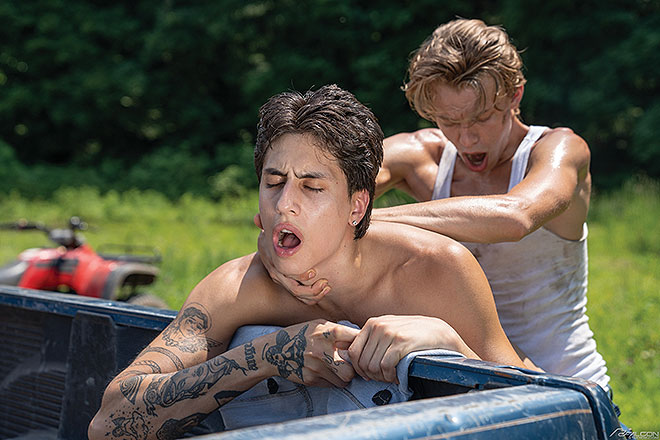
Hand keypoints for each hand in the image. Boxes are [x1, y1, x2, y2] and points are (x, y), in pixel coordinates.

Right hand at [254, 214, 330, 304]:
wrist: (267, 250)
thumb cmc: (270, 239)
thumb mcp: (267, 233)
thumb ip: (265, 225)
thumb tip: (257, 218)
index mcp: (275, 265)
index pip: (288, 277)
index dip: (301, 276)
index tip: (314, 272)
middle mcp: (278, 276)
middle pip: (295, 290)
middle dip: (312, 289)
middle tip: (325, 282)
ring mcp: (284, 283)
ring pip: (300, 296)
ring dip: (315, 294)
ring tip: (327, 286)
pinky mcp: (291, 286)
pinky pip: (303, 299)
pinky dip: (314, 297)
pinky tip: (325, 289)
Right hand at [262, 320, 358, 387]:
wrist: (275, 351)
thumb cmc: (301, 335)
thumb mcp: (319, 325)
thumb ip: (339, 331)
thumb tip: (362, 338)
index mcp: (329, 332)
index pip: (357, 340)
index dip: (362, 346)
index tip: (362, 349)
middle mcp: (324, 350)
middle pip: (352, 370)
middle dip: (353, 370)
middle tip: (351, 366)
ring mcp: (316, 367)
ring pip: (343, 381)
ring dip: (343, 378)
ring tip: (338, 370)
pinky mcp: (310, 379)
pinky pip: (330, 385)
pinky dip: (331, 381)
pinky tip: (324, 372)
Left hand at [337, 315, 472, 383]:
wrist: (438, 332)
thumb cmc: (411, 335)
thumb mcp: (388, 331)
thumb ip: (369, 340)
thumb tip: (343, 353)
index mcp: (372, 324)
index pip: (354, 352)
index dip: (359, 368)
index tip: (370, 375)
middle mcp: (378, 326)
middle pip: (362, 362)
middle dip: (371, 375)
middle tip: (383, 378)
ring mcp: (389, 333)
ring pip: (373, 366)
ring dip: (381, 377)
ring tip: (391, 376)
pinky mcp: (400, 343)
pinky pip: (385, 366)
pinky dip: (390, 376)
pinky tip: (398, 375)